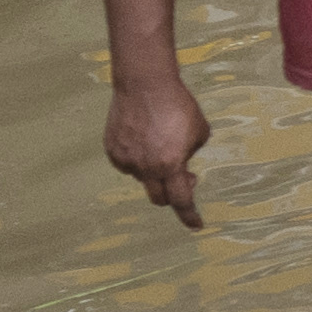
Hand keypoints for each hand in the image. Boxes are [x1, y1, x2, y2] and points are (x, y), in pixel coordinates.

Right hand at [106, 75, 211, 232]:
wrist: (145, 85)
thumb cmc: (178, 105)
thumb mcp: (199, 132)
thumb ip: (191, 154)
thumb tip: (182, 166)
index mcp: (170, 165)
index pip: (181, 200)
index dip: (189, 215)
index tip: (196, 226)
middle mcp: (145, 168)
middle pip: (159, 197)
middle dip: (172, 193)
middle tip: (184, 177)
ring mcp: (125, 160)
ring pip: (143, 177)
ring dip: (155, 170)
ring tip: (161, 140)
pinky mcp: (112, 150)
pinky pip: (128, 164)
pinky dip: (138, 158)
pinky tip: (143, 137)